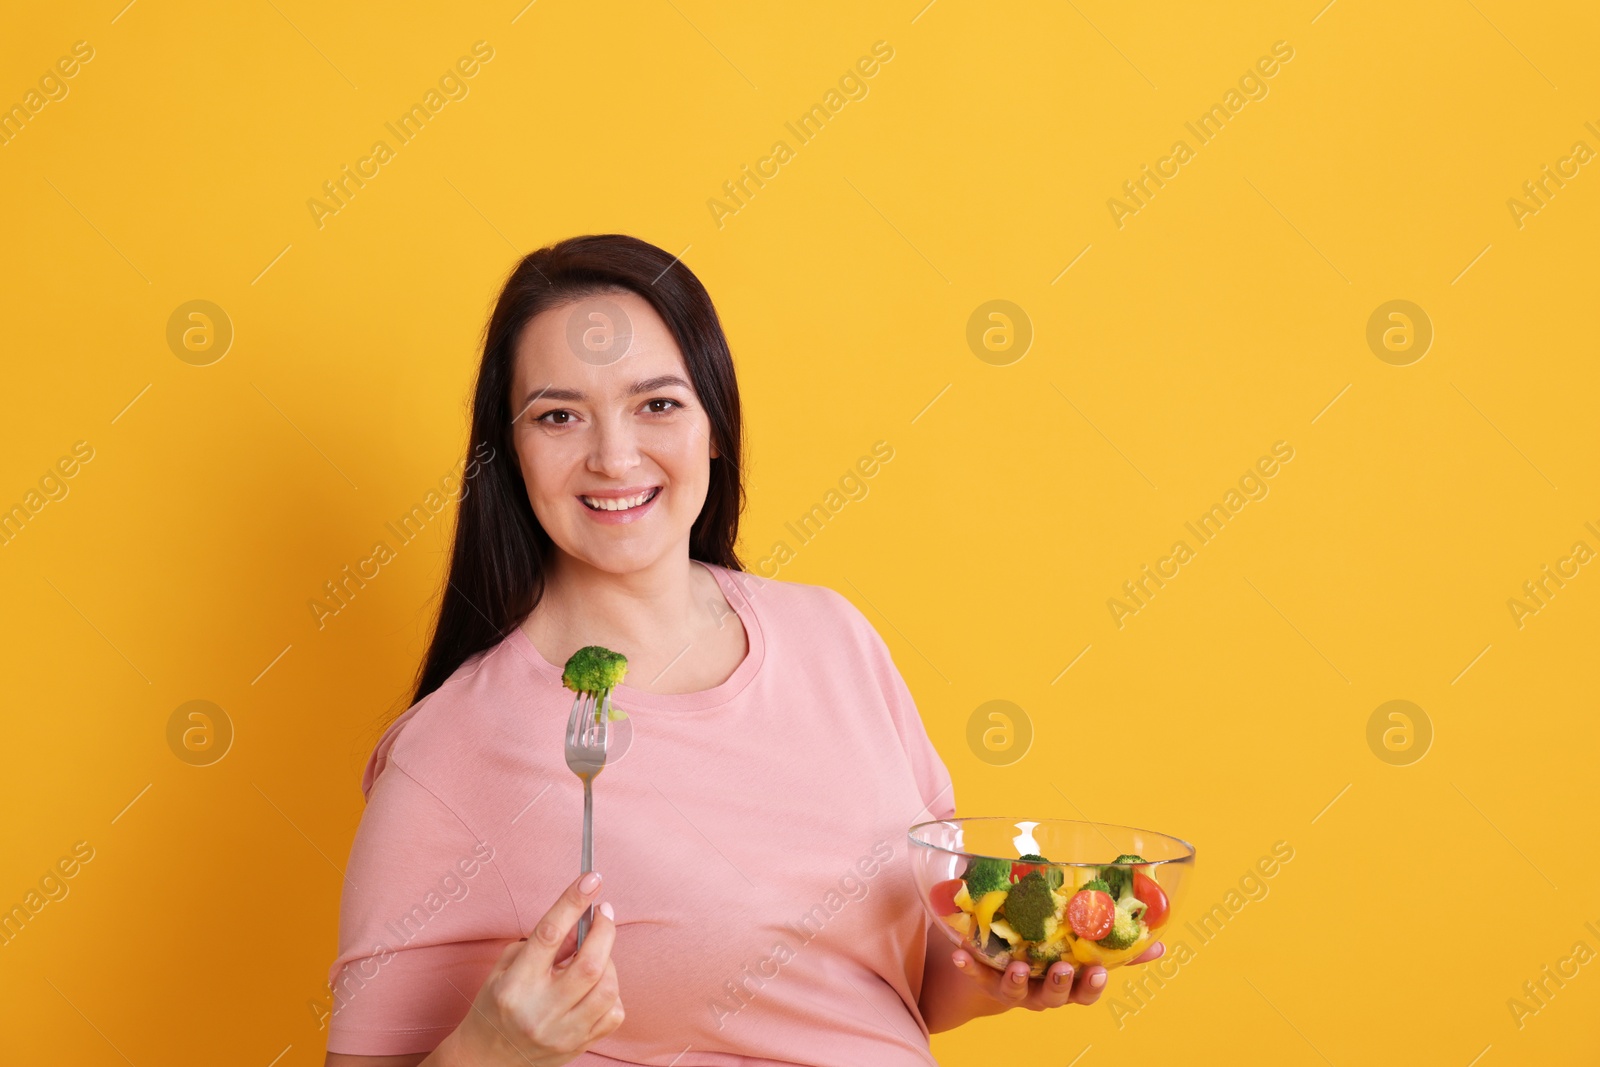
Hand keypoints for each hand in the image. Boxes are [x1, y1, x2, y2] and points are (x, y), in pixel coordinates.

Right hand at [438, 872, 623, 1066]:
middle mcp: (540, 1010)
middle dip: (605, 930)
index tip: (591, 879)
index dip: (572, 902)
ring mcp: (562, 1032)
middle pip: (589, 964)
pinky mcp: (579, 1046)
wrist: (487, 1060)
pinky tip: (595, 987)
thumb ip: (542, 943)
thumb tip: (581, 919)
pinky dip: (612, 992)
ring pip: (607, 988)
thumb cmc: (495, 1006)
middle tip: (604, 912)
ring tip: (596, 955)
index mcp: (515, 984)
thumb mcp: (505, 967)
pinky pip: (613, 1013)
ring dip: (609, 962)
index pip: (548, 934)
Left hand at [949, 942, 1164, 1010]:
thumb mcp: (1082, 949)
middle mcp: (1043, 991)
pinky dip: (969, 966)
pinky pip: (978, 976)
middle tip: (1063, 969)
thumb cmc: (1050, 954)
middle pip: (1055, 996)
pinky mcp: (987, 981)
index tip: (1099, 972)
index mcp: (1069, 981)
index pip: (1087, 991)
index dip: (1094, 984)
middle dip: (1060, 984)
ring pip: (1018, 992)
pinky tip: (959, 952)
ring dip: (1018, 980)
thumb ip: (1117, 946)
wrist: (1000, 971)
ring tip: (1016, 967)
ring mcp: (1014, 989)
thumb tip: (1159, 941)